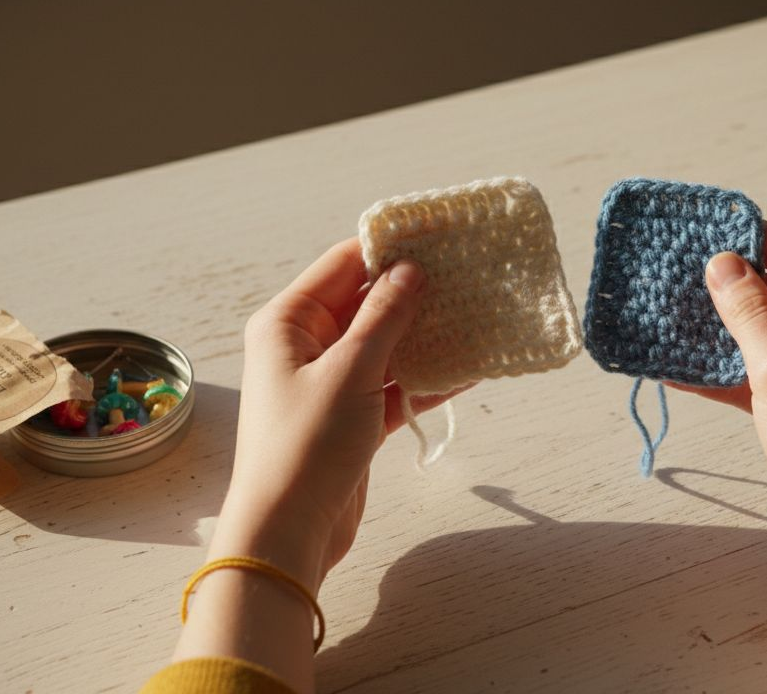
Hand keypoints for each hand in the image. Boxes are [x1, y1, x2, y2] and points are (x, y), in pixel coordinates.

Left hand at [221, 237, 458, 583]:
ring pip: (387, 344)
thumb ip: (384, 316)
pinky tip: (470, 367)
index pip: (344, 264)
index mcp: (289, 322)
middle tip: (470, 274)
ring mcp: (331, 381)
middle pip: (368, 302)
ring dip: (428, 335)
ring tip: (479, 314)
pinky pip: (395, 383)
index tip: (440, 234)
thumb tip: (410, 269)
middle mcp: (306, 345)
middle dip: (417, 291)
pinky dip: (427, 378)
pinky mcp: (353, 416)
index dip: (390, 248)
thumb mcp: (350, 371)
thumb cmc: (305, 446)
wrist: (288, 532)